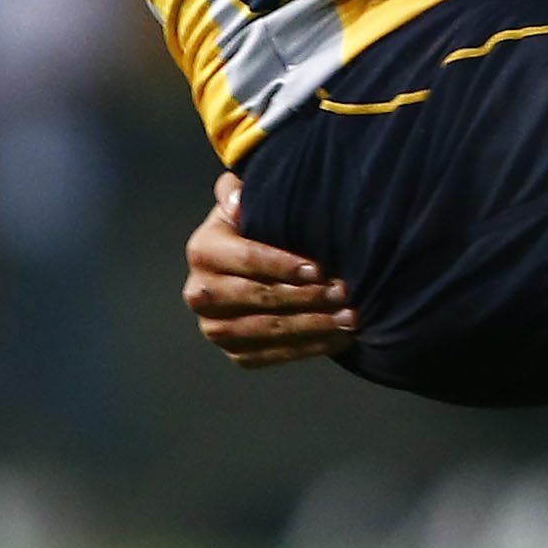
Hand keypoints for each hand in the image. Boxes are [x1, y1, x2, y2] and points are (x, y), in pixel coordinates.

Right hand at [184, 172, 354, 367]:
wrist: (244, 265)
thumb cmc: (250, 226)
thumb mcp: (241, 201)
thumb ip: (234, 192)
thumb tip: (237, 201)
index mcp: (202, 251)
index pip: (246, 259)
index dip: (282, 265)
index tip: (319, 269)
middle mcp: (200, 293)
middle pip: (257, 297)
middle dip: (304, 297)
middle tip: (342, 293)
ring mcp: (213, 327)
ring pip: (263, 331)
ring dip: (310, 327)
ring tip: (348, 318)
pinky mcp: (233, 351)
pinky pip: (269, 356)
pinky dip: (306, 349)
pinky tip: (338, 338)